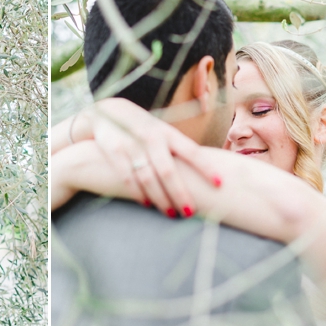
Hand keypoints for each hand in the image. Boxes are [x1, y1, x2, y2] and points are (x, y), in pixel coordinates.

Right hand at [84, 98, 220, 215]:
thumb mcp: (160, 132)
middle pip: (168, 170)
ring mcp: (132, 144)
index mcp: (167, 133)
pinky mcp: (114, 151)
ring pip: (148, 177)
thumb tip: (205, 171)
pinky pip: (127, 177)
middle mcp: (151, 138)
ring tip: (170, 213)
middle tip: (189, 212)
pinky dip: (138, 192)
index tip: (220, 184)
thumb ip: (176, 148)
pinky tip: (146, 203)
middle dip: (180, 193)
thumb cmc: (141, 128)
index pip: (191, 151)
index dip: (206, 167)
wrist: (105, 112)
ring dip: (160, 198)